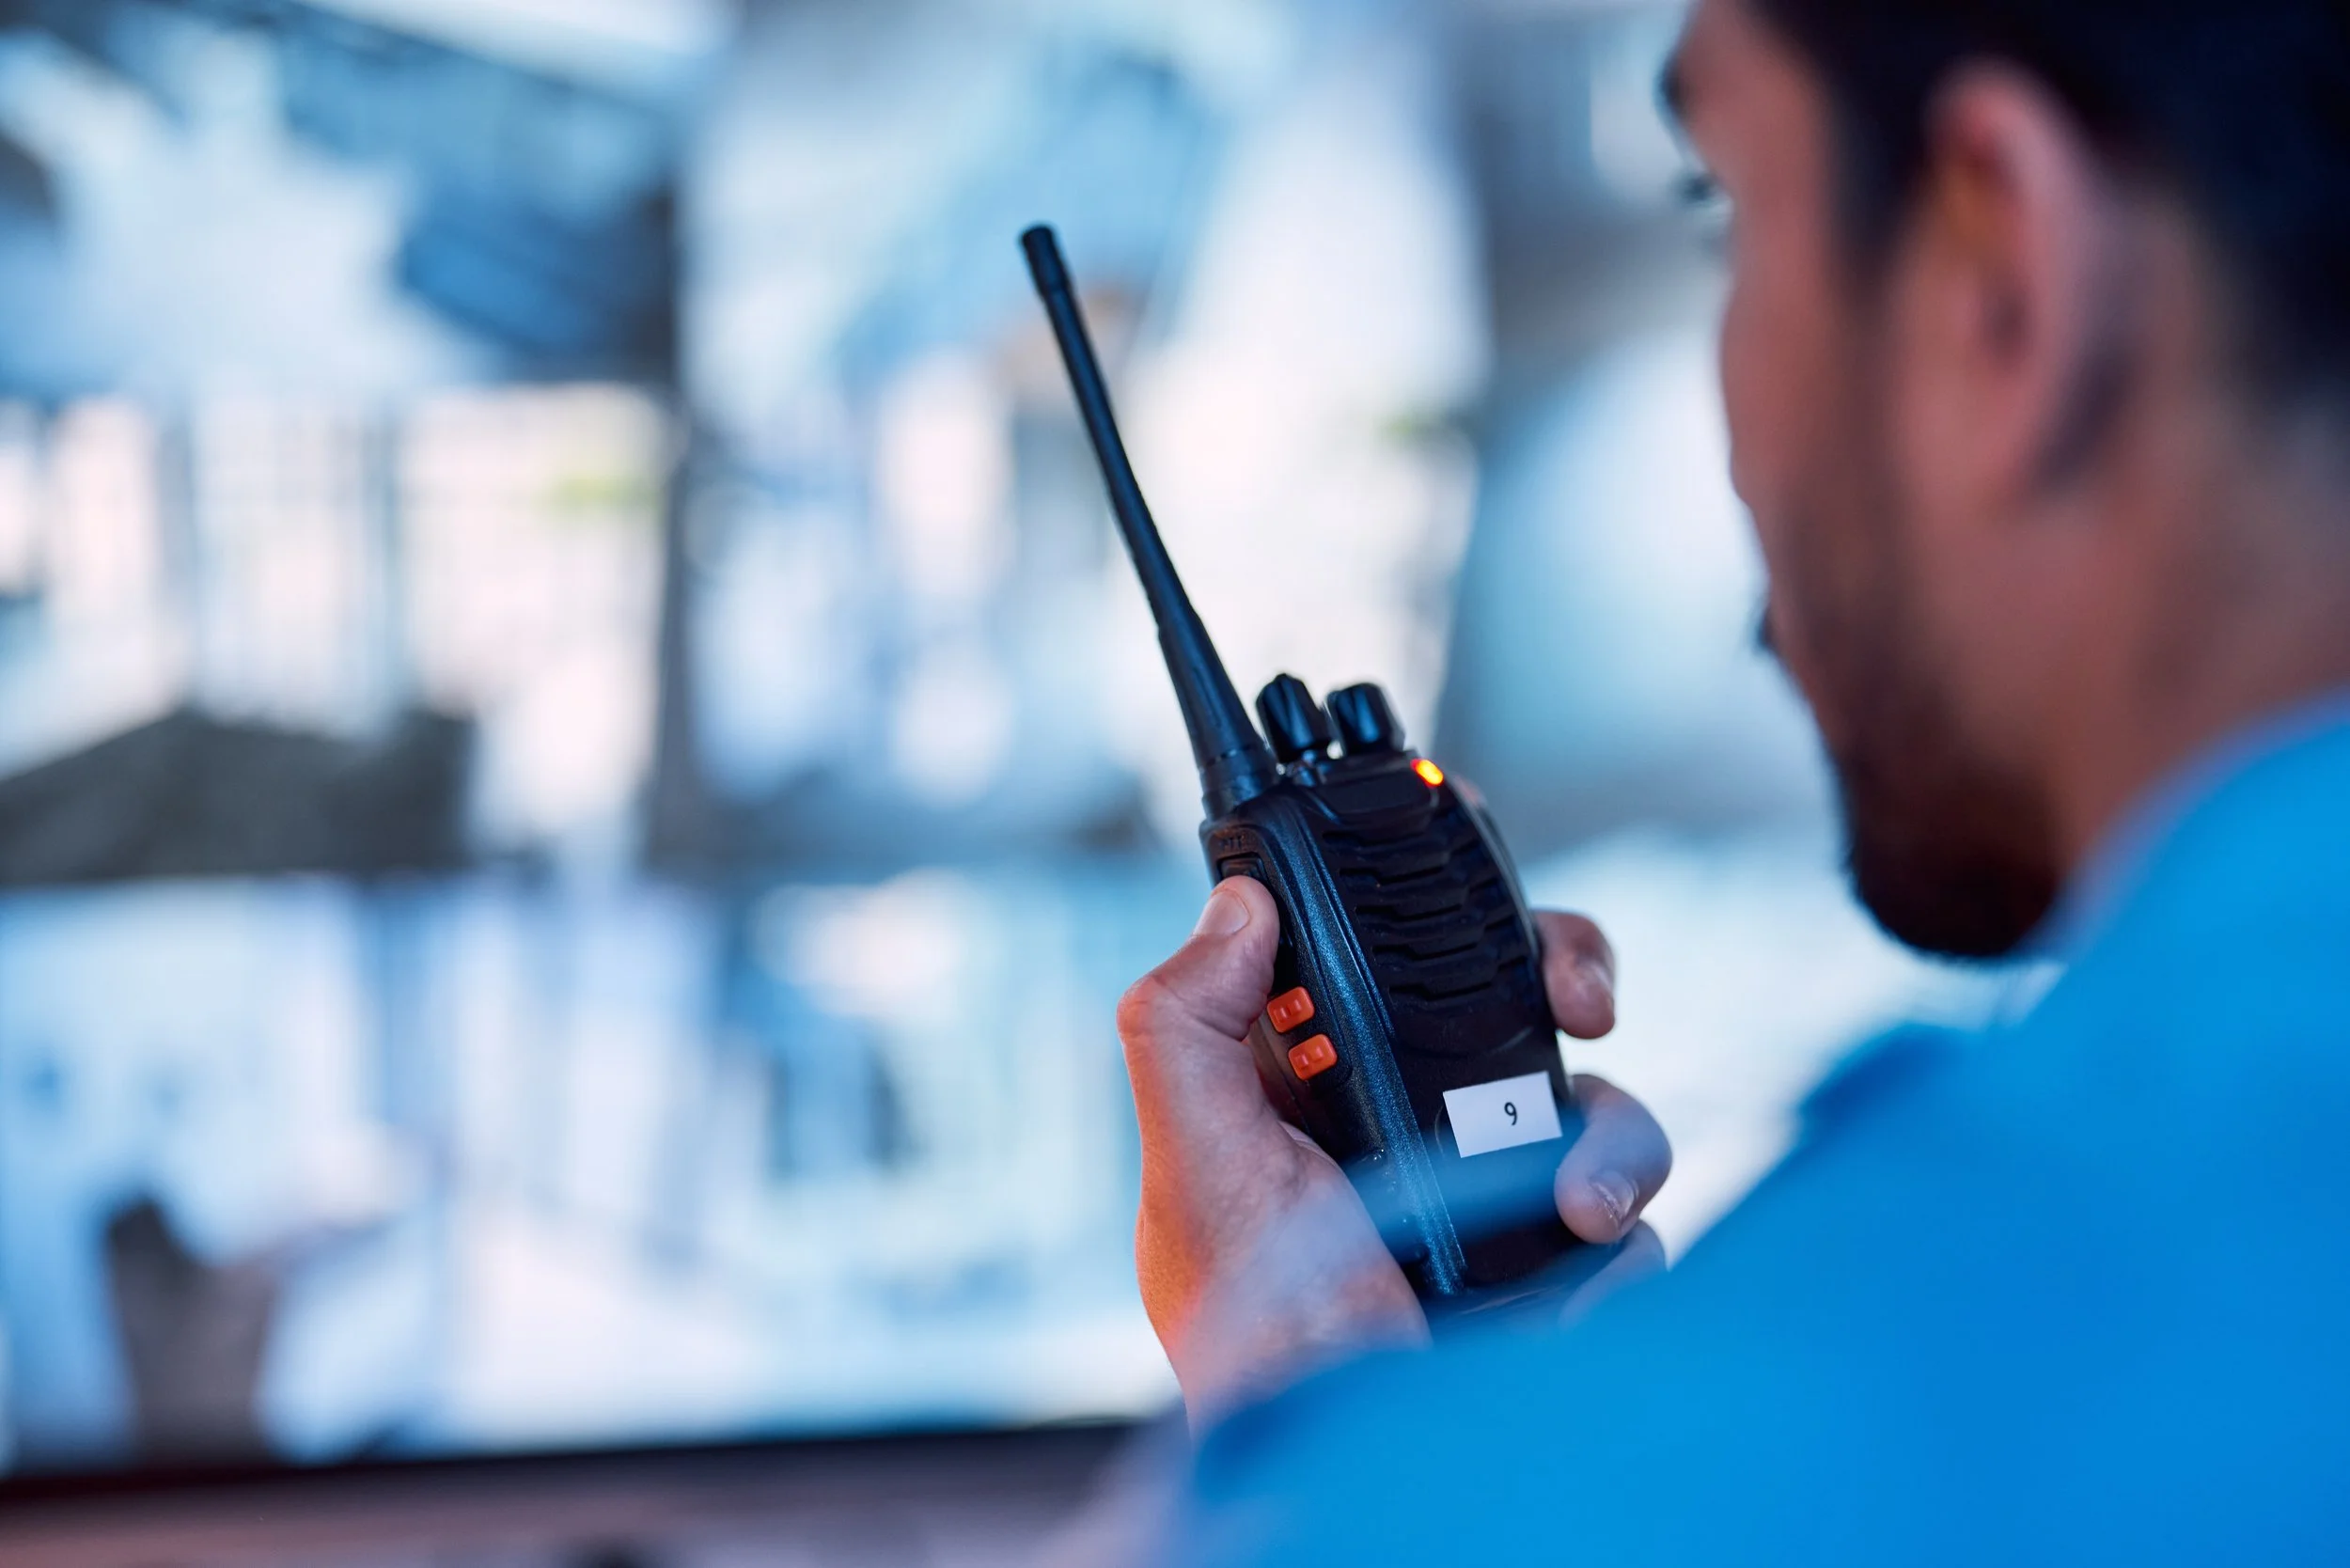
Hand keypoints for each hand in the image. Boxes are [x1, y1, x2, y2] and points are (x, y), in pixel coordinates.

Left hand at [1117, 877, 1671, 1422]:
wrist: (1349, 1466)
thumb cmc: (1252, 1335)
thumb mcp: (1195, 1168)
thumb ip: (1185, 1025)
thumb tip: (1237, 901)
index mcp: (1317, 1075)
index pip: (1393, 946)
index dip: (1446, 904)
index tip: (1482, 907)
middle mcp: (1411, 1116)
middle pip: (1521, 995)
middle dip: (1571, 979)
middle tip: (1584, 1010)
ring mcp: (1491, 1191)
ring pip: (1596, 1101)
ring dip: (1611, 1142)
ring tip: (1581, 1212)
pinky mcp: (1553, 1264)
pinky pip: (1628, 1219)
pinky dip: (1614, 1251)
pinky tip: (1566, 1295)